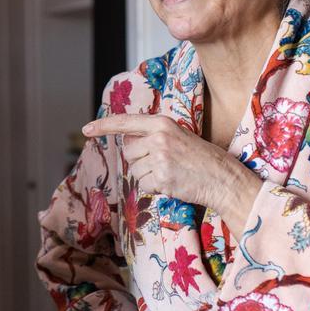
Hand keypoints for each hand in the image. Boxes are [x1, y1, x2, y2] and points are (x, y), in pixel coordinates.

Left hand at [82, 114, 261, 233]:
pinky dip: (154, 188)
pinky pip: (143, 185)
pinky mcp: (162, 177)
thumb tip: (127, 142)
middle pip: (128, 152)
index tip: (86, 129)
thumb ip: (153, 136)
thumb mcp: (178, 137)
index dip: (104, 126)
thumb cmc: (202, 159)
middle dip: (139, 161)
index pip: (126, 122)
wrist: (223, 178)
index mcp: (162, 123)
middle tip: (163, 164)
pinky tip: (172, 183)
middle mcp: (159, 137)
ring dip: (147, 176)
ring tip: (170, 173)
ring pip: (134, 170)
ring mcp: (160, 157)